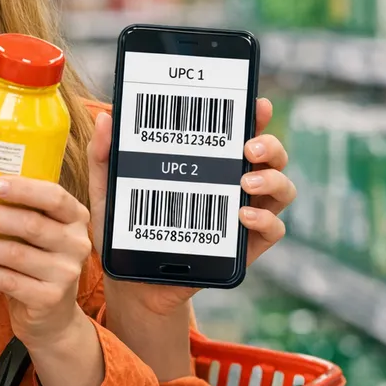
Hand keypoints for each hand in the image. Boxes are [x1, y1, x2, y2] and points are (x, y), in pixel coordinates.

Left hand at [0, 177, 91, 351]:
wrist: (53, 314)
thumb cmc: (38, 261)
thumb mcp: (40, 233)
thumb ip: (21, 212)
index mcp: (76, 218)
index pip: (54, 197)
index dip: (24, 189)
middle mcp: (77, 243)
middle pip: (31, 224)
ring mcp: (66, 273)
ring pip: (16, 254)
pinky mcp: (50, 298)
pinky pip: (9, 281)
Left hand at [90, 98, 296, 316]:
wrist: (132, 282)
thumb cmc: (125, 229)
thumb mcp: (108, 191)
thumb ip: (105, 156)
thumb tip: (106, 117)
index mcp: (207, 163)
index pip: (237, 132)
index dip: (253, 115)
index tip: (256, 103)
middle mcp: (233, 184)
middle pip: (270, 156)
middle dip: (270, 144)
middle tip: (248, 146)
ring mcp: (243, 215)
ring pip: (281, 189)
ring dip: (272, 180)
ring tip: (244, 182)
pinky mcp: (246, 247)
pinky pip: (273, 230)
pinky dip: (265, 220)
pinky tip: (243, 216)